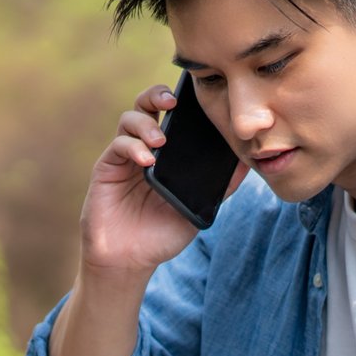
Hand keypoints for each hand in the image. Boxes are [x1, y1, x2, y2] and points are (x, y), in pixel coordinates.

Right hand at [79, 84, 248, 274]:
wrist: (130, 260)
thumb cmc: (162, 234)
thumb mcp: (198, 209)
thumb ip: (221, 187)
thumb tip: (248, 162)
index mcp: (168, 154)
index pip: (173, 116)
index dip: (182, 101)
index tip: (197, 99)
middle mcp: (145, 148)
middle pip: (148, 105)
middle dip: (159, 95)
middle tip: (173, 103)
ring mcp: (125, 157)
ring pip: (130, 118)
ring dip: (146, 123)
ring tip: (161, 141)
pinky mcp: (107, 168)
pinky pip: (119, 144)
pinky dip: (133, 146)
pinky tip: (147, 160)